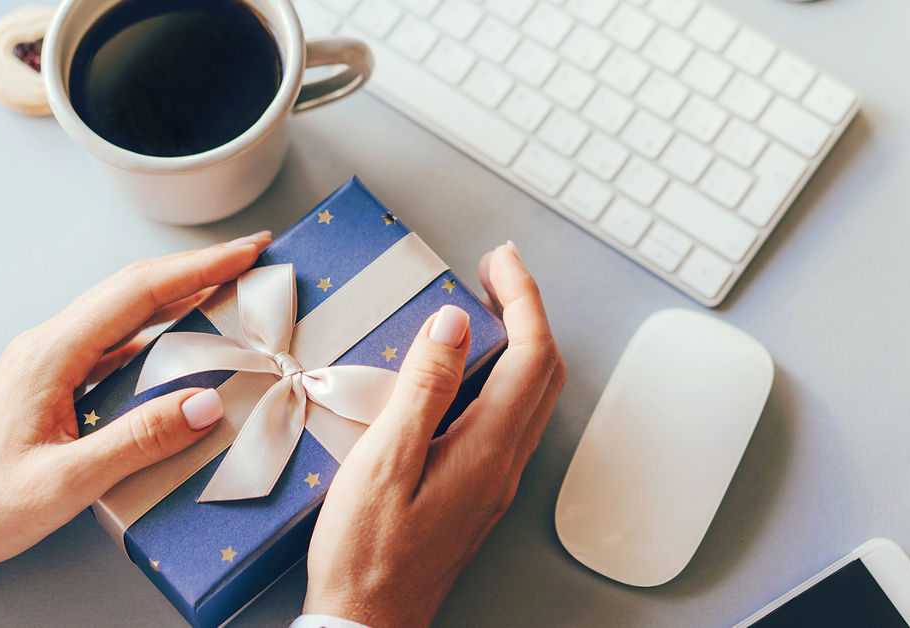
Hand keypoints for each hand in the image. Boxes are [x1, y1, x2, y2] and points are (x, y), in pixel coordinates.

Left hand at [0, 231, 272, 575]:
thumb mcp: (67, 482)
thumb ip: (139, 440)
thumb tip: (205, 403)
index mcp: (52, 355)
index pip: (138, 293)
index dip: (199, 268)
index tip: (246, 252)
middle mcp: (50, 345)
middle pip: (133, 289)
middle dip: (197, 267)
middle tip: (251, 257)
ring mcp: (49, 361)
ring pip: (124, 311)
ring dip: (179, 293)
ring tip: (229, 288)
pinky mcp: (53, 382)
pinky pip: (114, 341)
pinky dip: (157, 329)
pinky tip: (182, 339)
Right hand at [303, 243, 564, 626]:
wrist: (367, 624)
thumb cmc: (365, 555)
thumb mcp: (384, 462)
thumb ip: (423, 389)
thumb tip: (454, 324)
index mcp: (486, 450)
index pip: (531, 355)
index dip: (522, 297)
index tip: (498, 260)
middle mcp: (503, 464)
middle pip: (544, 372)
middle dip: (528, 311)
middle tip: (494, 271)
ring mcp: (494, 482)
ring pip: (531, 396)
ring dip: (519, 343)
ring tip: (483, 308)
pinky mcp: (477, 494)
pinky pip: (508, 420)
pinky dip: (501, 377)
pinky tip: (464, 372)